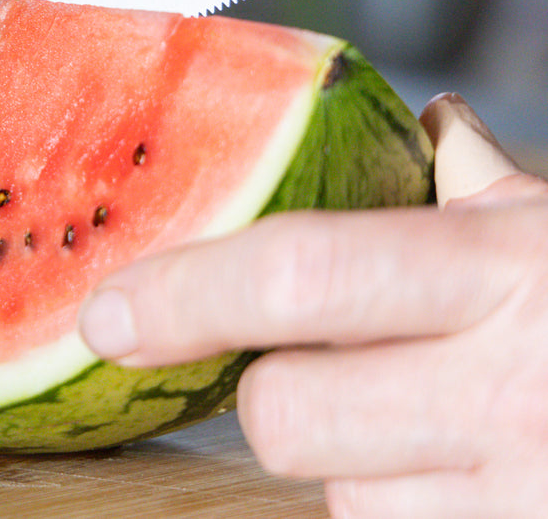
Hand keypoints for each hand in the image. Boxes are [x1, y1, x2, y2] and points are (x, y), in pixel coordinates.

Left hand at [78, 93, 547, 517]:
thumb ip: (485, 192)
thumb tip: (428, 137)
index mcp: (508, 276)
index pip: (299, 279)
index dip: (183, 295)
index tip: (111, 311)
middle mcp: (514, 397)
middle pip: (286, 416)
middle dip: (281, 394)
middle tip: (336, 365)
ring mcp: (523, 501)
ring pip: (345, 504)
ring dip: (366, 471)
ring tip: (449, 426)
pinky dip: (422, 517)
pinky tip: (479, 476)